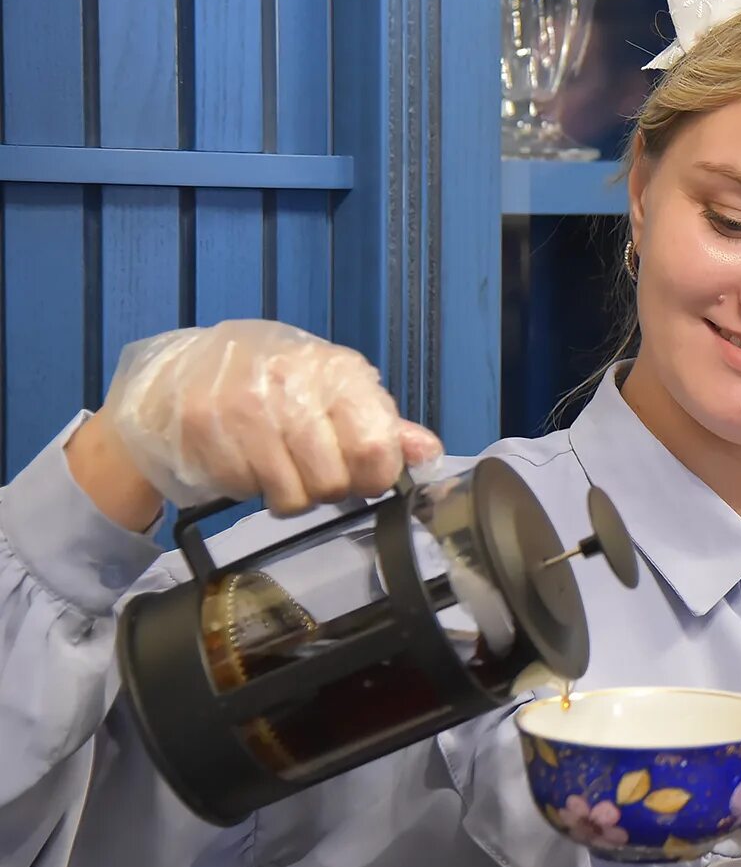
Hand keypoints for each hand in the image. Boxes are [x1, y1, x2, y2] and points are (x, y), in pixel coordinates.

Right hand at [84, 319, 440, 516]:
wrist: (185, 369)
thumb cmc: (275, 382)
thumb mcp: (337, 390)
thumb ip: (384, 424)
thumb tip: (429, 453)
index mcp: (337, 371)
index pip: (374, 446)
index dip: (375, 477)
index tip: (364, 476)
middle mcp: (290, 382)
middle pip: (332, 481)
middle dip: (329, 489)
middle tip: (312, 469)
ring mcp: (241, 405)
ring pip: (290, 497)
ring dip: (289, 494)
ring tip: (279, 465)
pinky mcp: (202, 429)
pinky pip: (245, 491)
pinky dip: (249, 488)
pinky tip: (245, 459)